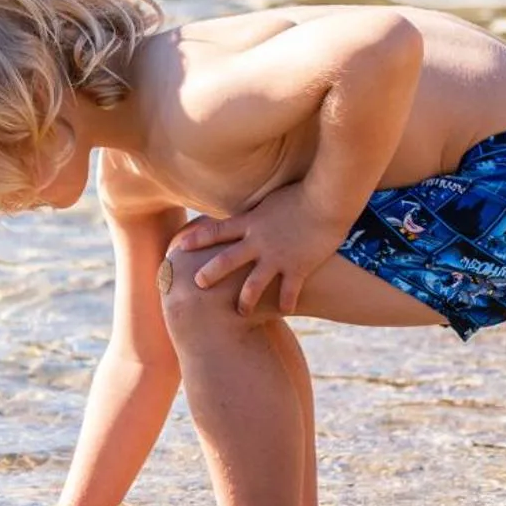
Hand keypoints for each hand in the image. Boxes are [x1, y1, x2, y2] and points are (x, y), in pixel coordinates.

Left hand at [170, 183, 346, 314]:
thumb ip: (255, 209)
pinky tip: (284, 311)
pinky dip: (286, 302)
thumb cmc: (302, 192)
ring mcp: (277, 256)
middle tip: (196, 284)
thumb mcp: (270, 199)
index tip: (177, 246)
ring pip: (254, 284)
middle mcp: (258, 241)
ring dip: (245, 300)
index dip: (195, 238)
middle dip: (209, 273)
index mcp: (250, 221)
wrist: (328, 198)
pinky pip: (289, 291)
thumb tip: (245, 210)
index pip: (215, 230)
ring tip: (240, 313)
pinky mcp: (298, 266)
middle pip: (227, 260)